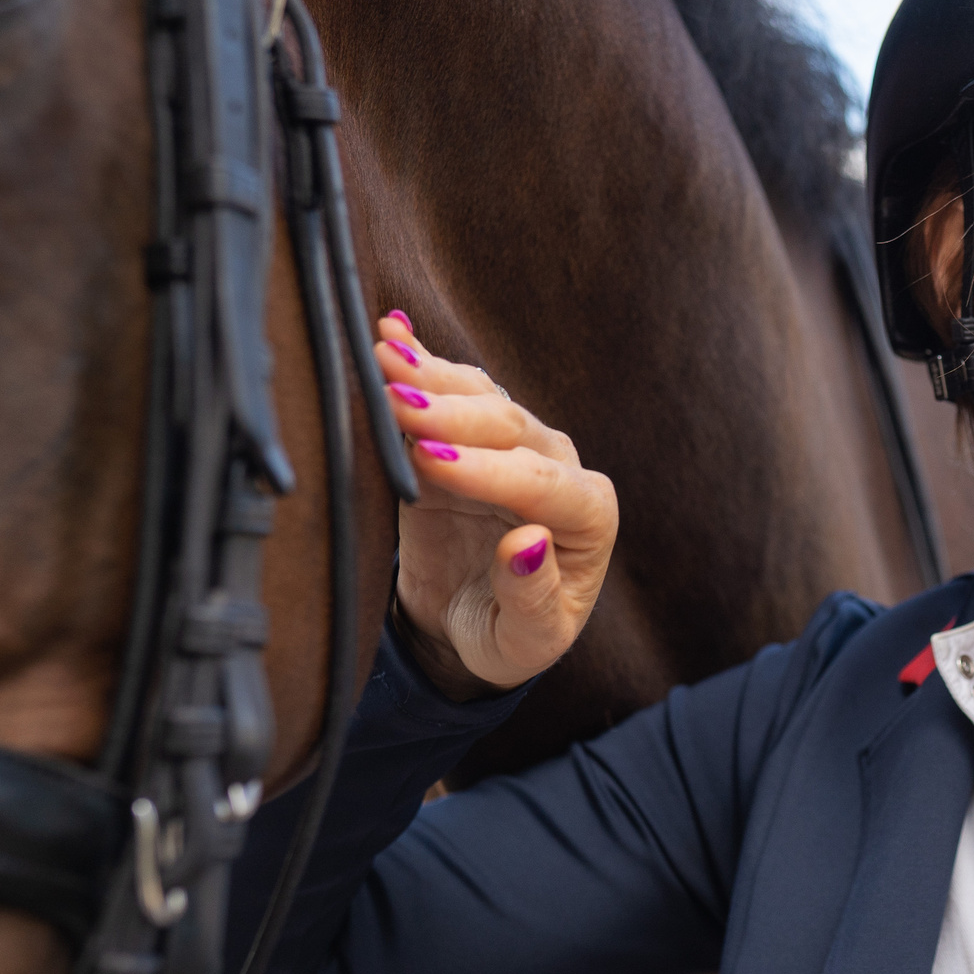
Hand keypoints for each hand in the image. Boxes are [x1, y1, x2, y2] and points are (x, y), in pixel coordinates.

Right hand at [375, 313, 616, 696]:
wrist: (474, 624)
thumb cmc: (510, 636)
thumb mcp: (527, 641)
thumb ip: (532, 598)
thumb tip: (527, 545)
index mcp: (589, 516)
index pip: (541, 484)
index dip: (486, 470)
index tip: (432, 462)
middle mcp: (558, 468)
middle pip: (509, 427)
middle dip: (452, 414)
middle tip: (397, 402)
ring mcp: (513, 445)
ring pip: (479, 397)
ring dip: (431, 375)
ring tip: (384, 356)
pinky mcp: (467, 436)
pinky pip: (449, 390)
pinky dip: (421, 360)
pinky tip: (391, 332)